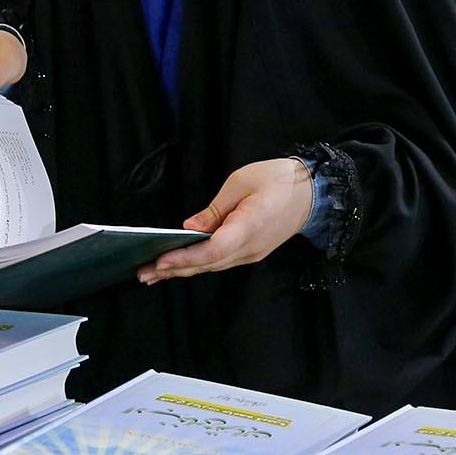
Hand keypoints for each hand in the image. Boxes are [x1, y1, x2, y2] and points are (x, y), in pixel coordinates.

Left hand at [139, 158, 311, 283]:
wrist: (313, 193)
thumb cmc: (278, 179)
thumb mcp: (241, 182)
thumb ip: (214, 209)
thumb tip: (189, 228)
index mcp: (249, 227)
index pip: (213, 250)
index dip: (185, 257)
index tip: (160, 260)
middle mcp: (251, 248)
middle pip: (208, 264)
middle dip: (174, 269)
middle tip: (142, 274)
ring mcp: (253, 254)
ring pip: (213, 266)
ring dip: (183, 271)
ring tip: (153, 275)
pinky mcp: (252, 252)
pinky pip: (221, 262)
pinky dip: (198, 265)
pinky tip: (180, 266)